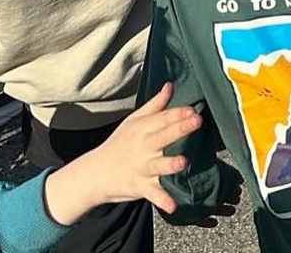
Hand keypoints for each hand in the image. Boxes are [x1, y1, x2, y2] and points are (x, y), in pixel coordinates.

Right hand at [44, 84, 201, 224]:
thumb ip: (155, 105)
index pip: (164, 118)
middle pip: (163, 136)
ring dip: (171, 164)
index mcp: (143, 129)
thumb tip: (171, 85)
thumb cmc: (119, 144)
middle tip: (196, 120)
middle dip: (180, 128)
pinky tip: (173, 206)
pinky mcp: (140, 187)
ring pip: (159, 165)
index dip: (179, 112)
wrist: (94, 174)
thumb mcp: (133, 122)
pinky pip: (153, 194)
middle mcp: (143, 147)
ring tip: (183, 162)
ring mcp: (142, 168)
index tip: (194, 109)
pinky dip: (162, 200)